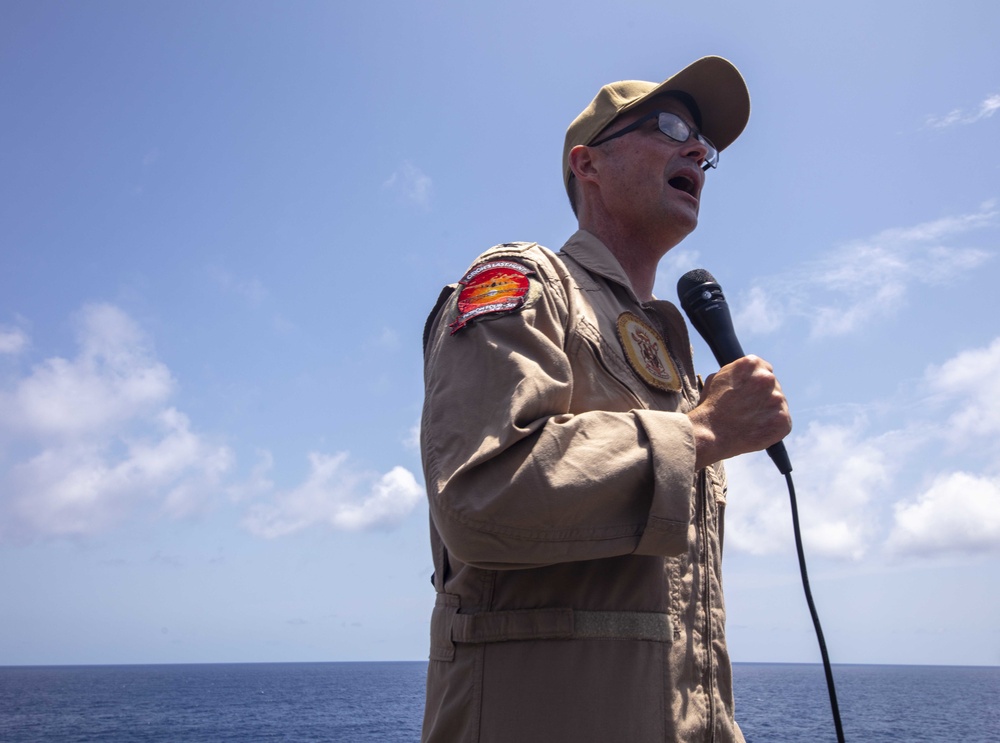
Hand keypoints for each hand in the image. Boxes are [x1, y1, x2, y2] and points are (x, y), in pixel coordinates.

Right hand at [686, 355, 791, 469]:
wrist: (711, 433)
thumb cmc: (710, 407)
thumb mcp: (716, 378)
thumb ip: (735, 372)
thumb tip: (744, 377)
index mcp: (752, 363)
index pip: (764, 369)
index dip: (755, 383)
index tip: (749, 394)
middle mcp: (767, 378)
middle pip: (773, 386)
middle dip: (763, 397)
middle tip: (748, 410)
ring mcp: (778, 399)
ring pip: (778, 404)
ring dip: (768, 411)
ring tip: (751, 421)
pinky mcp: (784, 420)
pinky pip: (783, 422)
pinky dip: (773, 427)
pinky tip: (758, 430)